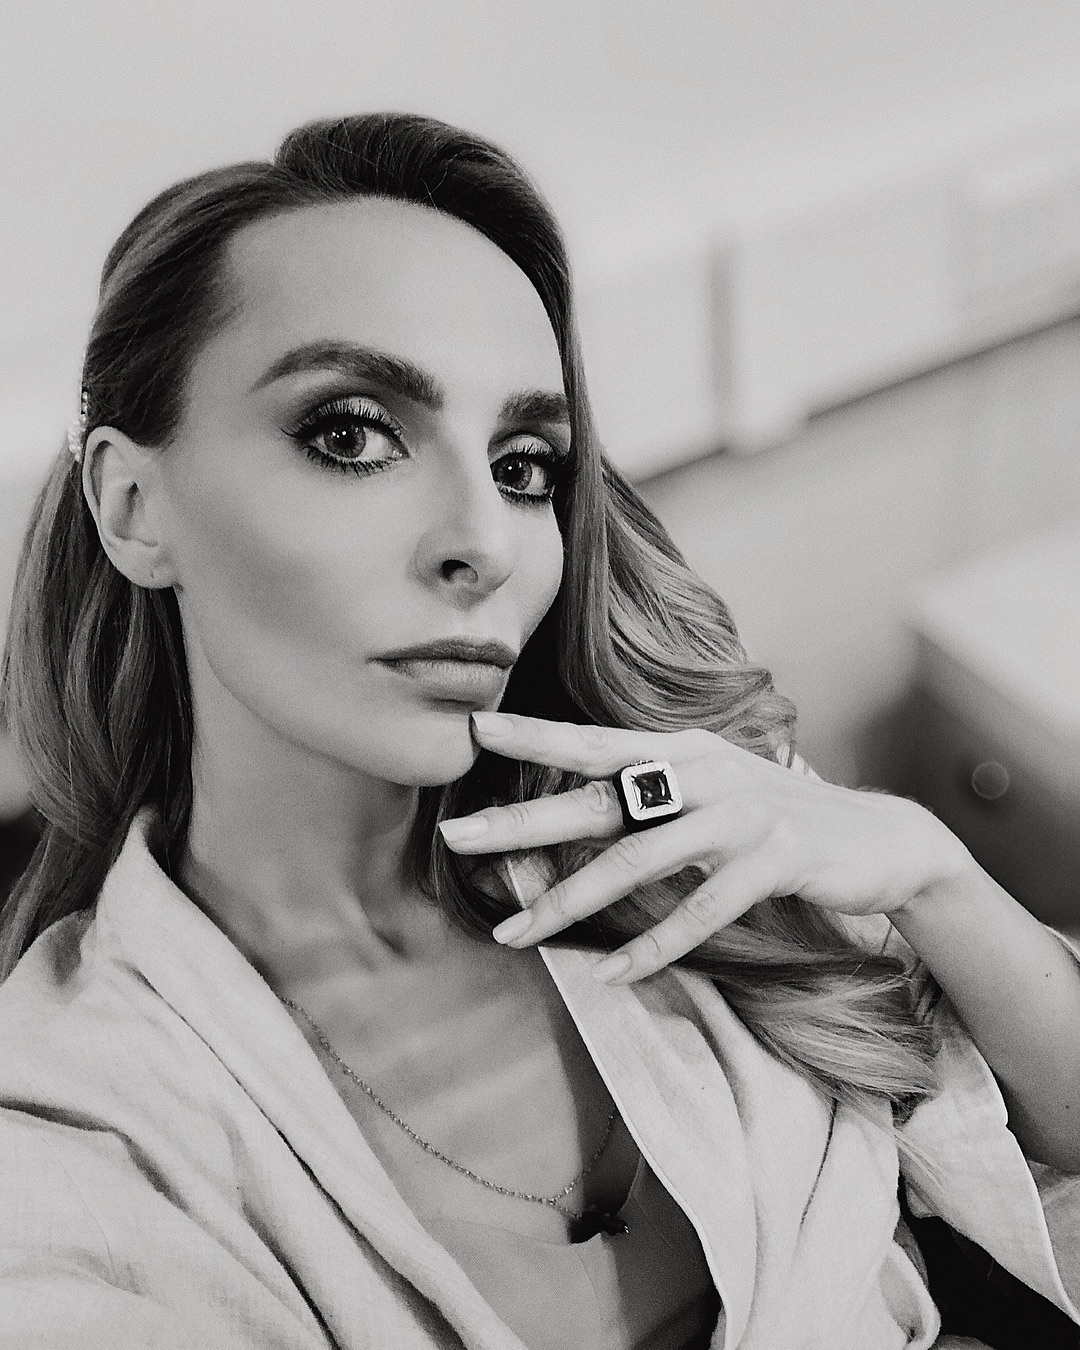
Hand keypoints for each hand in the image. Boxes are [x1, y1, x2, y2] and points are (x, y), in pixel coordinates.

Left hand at [437, 710, 972, 983]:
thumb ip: (653, 792)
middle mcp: (706, 772)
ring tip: (515, 933)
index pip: (595, 741)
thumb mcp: (712, 789)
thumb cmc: (778, 816)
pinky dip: (653, 944)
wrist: (882, 838)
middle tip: (457, 838)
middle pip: (600, 798)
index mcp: (683, 750)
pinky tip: (611, 973)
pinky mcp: (777, 857)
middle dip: (523, 821)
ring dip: (571, 900)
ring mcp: (743, 812)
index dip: (534, 733)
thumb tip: (576, 803)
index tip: (472, 728)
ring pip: (639, 859)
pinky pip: (702, 908)